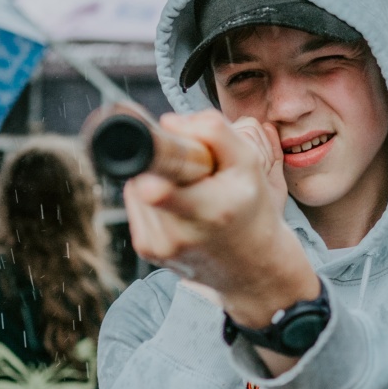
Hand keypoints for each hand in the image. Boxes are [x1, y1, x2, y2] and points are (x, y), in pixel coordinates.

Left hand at [122, 111, 317, 324]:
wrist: (250, 266)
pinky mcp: (146, 249)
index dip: (151, 159)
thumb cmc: (250, 209)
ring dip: (159, 179)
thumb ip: (214, 132)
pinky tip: (179, 208)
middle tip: (194, 175)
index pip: (157, 189)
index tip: (154, 142)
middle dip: (165, 165)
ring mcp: (158, 246)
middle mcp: (177, 235)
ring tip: (191, 194)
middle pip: (146, 175)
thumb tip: (168, 122)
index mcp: (208, 212)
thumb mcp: (249, 164)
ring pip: (139, 184)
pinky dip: (153, 198)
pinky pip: (136, 204)